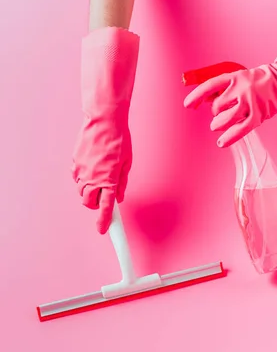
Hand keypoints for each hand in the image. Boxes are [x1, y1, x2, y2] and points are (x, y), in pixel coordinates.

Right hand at [72, 115, 131, 233]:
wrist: (103, 121)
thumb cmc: (119, 139)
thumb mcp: (127, 163)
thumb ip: (122, 182)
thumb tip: (119, 197)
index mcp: (109, 180)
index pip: (106, 208)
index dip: (104, 222)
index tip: (103, 230)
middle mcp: (93, 179)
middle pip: (89, 203)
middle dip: (96, 204)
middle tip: (104, 196)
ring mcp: (82, 172)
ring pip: (81, 192)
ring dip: (89, 192)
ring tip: (99, 179)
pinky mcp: (74, 164)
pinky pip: (76, 179)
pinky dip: (83, 180)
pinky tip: (91, 169)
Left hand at [184, 1, 276, 147]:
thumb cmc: (261, 80)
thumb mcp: (241, 77)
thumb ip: (225, 89)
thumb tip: (208, 102)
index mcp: (234, 77)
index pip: (209, 87)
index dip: (196, 96)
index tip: (188, 105)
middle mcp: (240, 89)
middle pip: (216, 107)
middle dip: (215, 113)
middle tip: (220, 114)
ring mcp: (249, 102)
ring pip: (224, 119)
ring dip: (218, 124)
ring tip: (219, 125)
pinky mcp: (258, 115)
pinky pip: (239, 130)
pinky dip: (229, 138)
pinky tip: (222, 143)